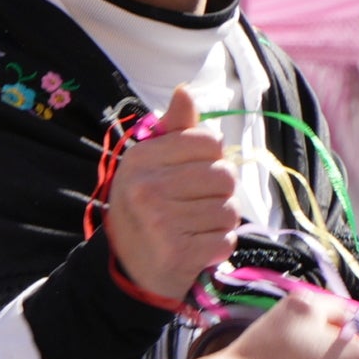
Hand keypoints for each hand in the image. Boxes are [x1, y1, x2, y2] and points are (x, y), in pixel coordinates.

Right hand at [105, 85, 240, 303]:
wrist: (129, 268)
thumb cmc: (147, 208)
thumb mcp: (151, 165)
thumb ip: (174, 130)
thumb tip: (185, 90)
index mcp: (140, 157)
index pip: (208, 141)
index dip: (210, 158)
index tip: (191, 174)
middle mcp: (146, 186)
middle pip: (224, 176)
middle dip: (220, 193)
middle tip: (195, 205)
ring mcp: (160, 220)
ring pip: (229, 210)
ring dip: (220, 221)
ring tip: (195, 227)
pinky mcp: (177, 251)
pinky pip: (226, 239)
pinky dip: (218, 246)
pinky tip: (196, 247)